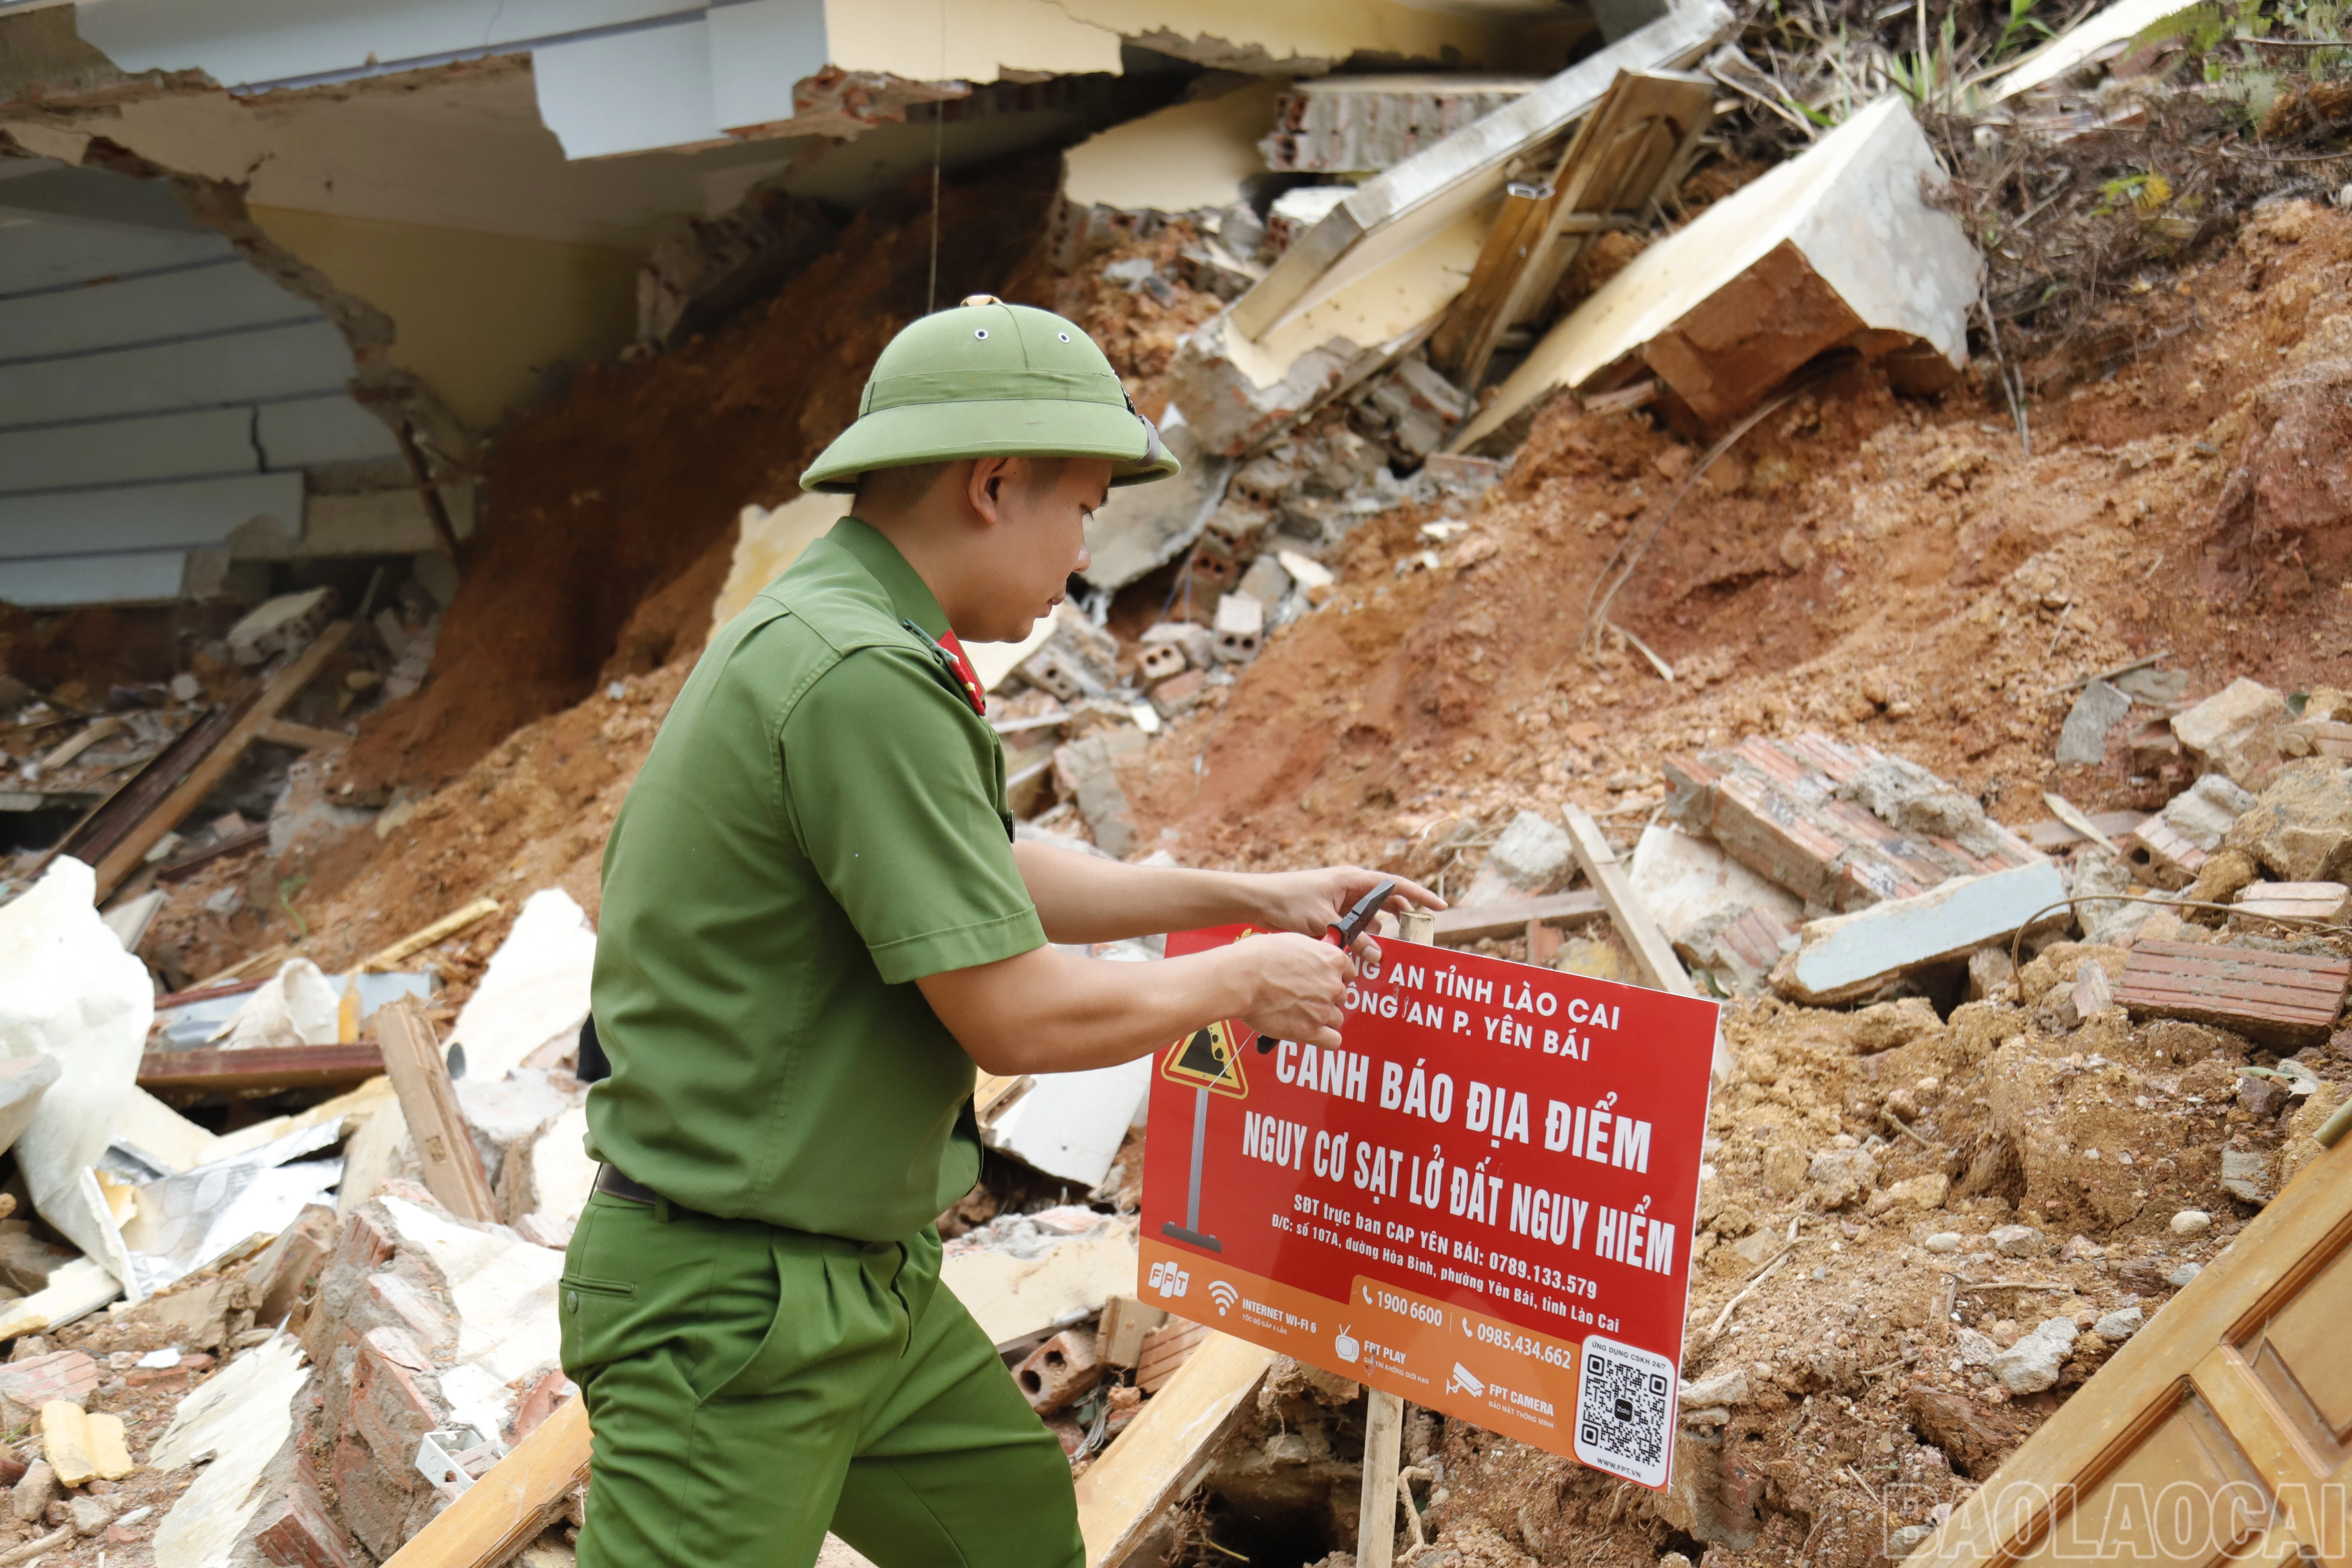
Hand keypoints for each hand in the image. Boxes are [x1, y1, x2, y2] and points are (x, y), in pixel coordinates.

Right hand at [1227, 933, 1352, 1048]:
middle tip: (1303, 997)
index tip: (1321, 980)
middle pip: (1341, 997)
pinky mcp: (1311, 1031)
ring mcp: (1324, 1009)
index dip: (1333, 977)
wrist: (1242, 978)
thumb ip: (1311, 954)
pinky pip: (1333, 1041)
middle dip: (1325, 998)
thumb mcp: (1293, 942)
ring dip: (1322, 1018)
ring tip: (1300, 1014)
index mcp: (1332, 959)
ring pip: (1336, 1019)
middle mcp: (1333, 985)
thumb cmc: (1258, 957)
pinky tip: (1312, 1033)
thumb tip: (1311, 960)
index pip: (1348, 973)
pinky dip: (1324, 1039)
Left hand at [1251, 866, 1443, 939]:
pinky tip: (1355, 952)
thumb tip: (1378, 957)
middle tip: (1411, 937)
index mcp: (1353, 880)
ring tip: (1371, 952)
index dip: (1421, 896)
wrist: (1258, 900)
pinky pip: (1355, 923)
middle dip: (1400, 919)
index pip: (1396, 886)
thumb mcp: (1325, 924)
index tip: (1441, 907)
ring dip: (1374, 933)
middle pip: (1387, 902)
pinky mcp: (1331, 910)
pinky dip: (1359, 936)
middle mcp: (1350, 886)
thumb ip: (1354, 941)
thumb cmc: (1289, 903)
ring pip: (1370, 917)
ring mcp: (1341, 898)